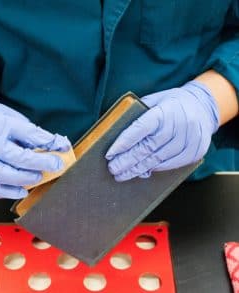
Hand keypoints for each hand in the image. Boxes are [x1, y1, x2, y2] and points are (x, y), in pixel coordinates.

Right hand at [0, 92, 70, 198]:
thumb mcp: (19, 121)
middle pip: (14, 158)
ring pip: (1, 175)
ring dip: (23, 179)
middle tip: (55, 165)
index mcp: (3, 127)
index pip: (28, 136)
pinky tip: (22, 191)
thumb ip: (38, 135)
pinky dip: (7, 192)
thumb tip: (60, 145)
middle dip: (38, 164)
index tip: (63, 148)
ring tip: (38, 178)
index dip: (48, 143)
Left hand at [105, 81, 219, 180]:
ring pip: (158, 159)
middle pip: (147, 148)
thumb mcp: (154, 101)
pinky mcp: (195, 151)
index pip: (140, 129)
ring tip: (122, 174)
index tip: (109, 154)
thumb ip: (138, 114)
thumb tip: (115, 132)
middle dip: (127, 161)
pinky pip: (171, 165)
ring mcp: (189, 139)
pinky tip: (142, 172)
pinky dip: (154, 169)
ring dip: (138, 169)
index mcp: (164, 111)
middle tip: (113, 169)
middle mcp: (178, 124)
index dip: (123, 143)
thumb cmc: (171, 104)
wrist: (203, 106)